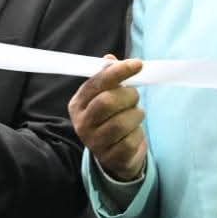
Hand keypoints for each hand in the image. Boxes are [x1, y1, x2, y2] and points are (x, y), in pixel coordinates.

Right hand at [69, 58, 147, 181]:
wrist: (114, 155)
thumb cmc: (111, 118)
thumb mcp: (106, 97)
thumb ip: (108, 79)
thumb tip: (110, 59)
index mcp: (77, 104)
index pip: (96, 83)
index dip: (118, 72)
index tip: (137, 64)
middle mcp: (82, 124)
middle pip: (107, 102)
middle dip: (128, 95)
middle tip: (134, 96)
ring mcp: (95, 143)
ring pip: (122, 122)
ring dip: (136, 114)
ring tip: (135, 114)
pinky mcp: (111, 158)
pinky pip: (131, 141)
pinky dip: (138, 133)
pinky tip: (133, 132)